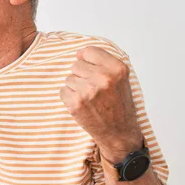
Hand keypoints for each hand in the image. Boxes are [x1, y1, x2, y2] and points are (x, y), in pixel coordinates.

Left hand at [60, 46, 142, 162]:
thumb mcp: (121, 79)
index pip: (89, 51)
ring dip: (75, 87)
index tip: (90, 69)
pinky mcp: (76, 103)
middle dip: (81, 75)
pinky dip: (69, 98)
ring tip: (89, 98)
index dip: (87, 59)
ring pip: (68, 78)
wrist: (119, 132)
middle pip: (76, 65)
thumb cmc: (119, 105)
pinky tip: (82, 105)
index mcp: (117, 69)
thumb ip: (103, 63)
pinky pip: (63, 91)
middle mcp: (103, 78)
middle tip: (93, 89)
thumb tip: (79, 54)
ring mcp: (88, 91)